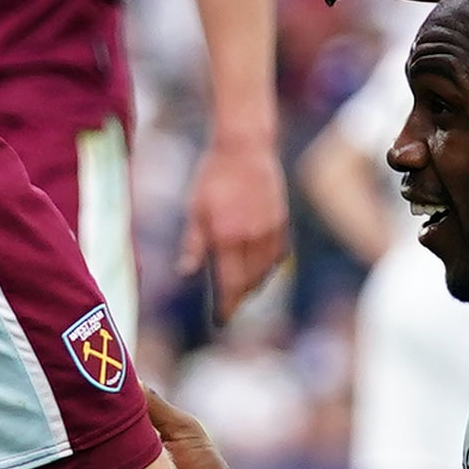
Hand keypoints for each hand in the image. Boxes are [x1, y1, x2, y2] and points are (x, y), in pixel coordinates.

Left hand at [175, 137, 289, 317]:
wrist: (245, 147)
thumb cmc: (213, 177)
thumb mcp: (195, 210)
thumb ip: (193, 245)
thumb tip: (186, 274)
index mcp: (227, 237)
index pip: (229, 284)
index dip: (226, 306)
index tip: (220, 320)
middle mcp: (252, 239)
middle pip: (249, 283)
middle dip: (239, 299)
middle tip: (229, 309)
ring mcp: (270, 231)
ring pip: (266, 272)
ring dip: (254, 286)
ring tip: (242, 292)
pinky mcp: (281, 221)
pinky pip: (278, 255)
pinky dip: (268, 268)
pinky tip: (260, 269)